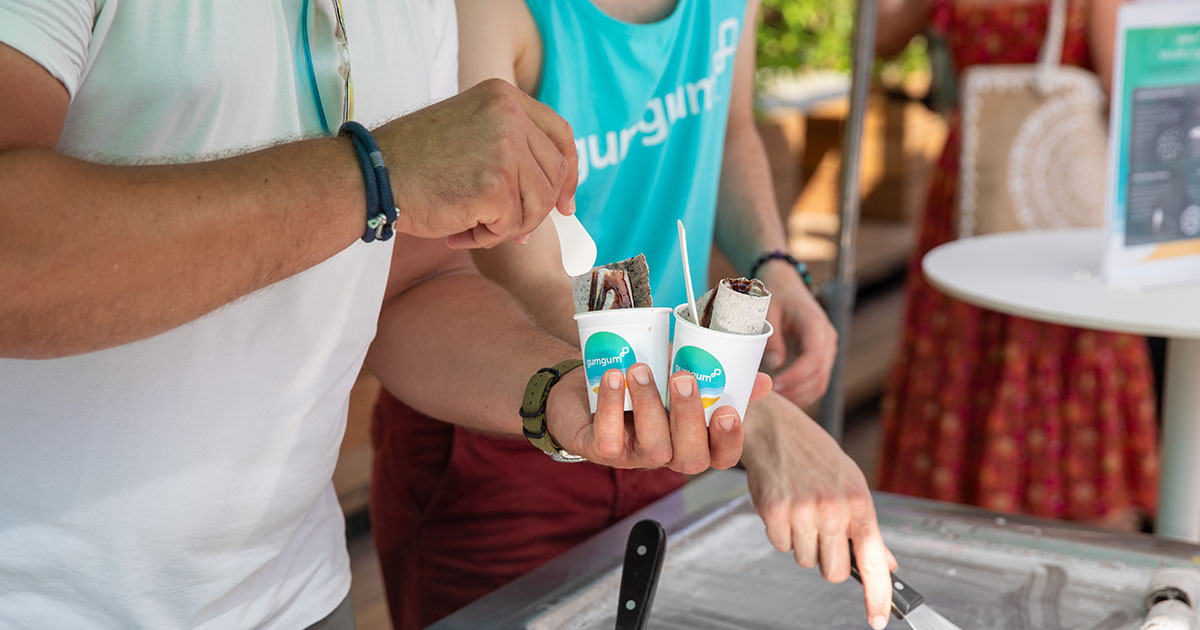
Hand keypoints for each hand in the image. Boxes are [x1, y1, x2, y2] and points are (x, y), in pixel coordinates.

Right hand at [377, 79, 577, 248]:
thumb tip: (554, 199)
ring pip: (538, 204)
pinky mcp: (497, 185)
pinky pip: (513, 225)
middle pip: (554, 173)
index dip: (568, 172)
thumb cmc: (413, 161)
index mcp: (504, 96)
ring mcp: (506, 148)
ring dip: (509, 226)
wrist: (371, 175)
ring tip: (471, 225)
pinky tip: (460, 230)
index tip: (565, 202)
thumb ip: (509, 150)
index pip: (560, 135)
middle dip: (538, 208)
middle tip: (510, 228)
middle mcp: (510, 115)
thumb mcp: (470, 132)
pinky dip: (488, 237)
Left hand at [545, 363, 771, 471]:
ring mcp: (634, 455)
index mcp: (693, 439)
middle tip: (682, 377)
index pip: (722, 456)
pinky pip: (609, 440)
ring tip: (640, 368)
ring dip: (649, 405)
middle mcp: (668, 453)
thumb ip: (722, 378)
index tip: (729, 411)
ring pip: (653, 448)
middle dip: (689, 418)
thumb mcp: (682, 375)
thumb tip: (765, 379)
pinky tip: (614, 377)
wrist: (584, 383)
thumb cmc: (642, 382)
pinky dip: (610, 406)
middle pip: (691, 458)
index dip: (730, 441)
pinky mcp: (600, 448)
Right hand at [741, 394, 897, 629]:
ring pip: (805, 561)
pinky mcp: (774, 512)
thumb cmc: (815, 455)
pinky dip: (782, 533)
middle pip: (834, 572)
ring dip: (803, 544)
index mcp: (859, 503)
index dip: (877, 596)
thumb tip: (886, 564)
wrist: (776, 429)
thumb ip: (868, 528)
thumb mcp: (852, 484)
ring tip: (801, 511)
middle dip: (828, 560)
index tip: (877, 619)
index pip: (874, 561)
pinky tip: (784, 507)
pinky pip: (781, 546)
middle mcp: (833, 510)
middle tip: (823, 533)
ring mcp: (802, 512)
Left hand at [759, 264, 836, 406]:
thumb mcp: (769, 313)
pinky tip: (786, 395)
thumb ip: (772, 339)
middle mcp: (827, 338)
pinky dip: (805, 392)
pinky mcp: (822, 356)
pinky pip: (819, 380)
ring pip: (821, 381)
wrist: (787, 287)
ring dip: (801, 394)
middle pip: (820, 373)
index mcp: (816, 325)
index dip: (796, 375)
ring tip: (777, 398)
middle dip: (796, 389)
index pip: (814, 357)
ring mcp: (828, 349)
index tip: (775, 384)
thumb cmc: (777, 297)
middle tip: (771, 394)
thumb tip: (775, 365)